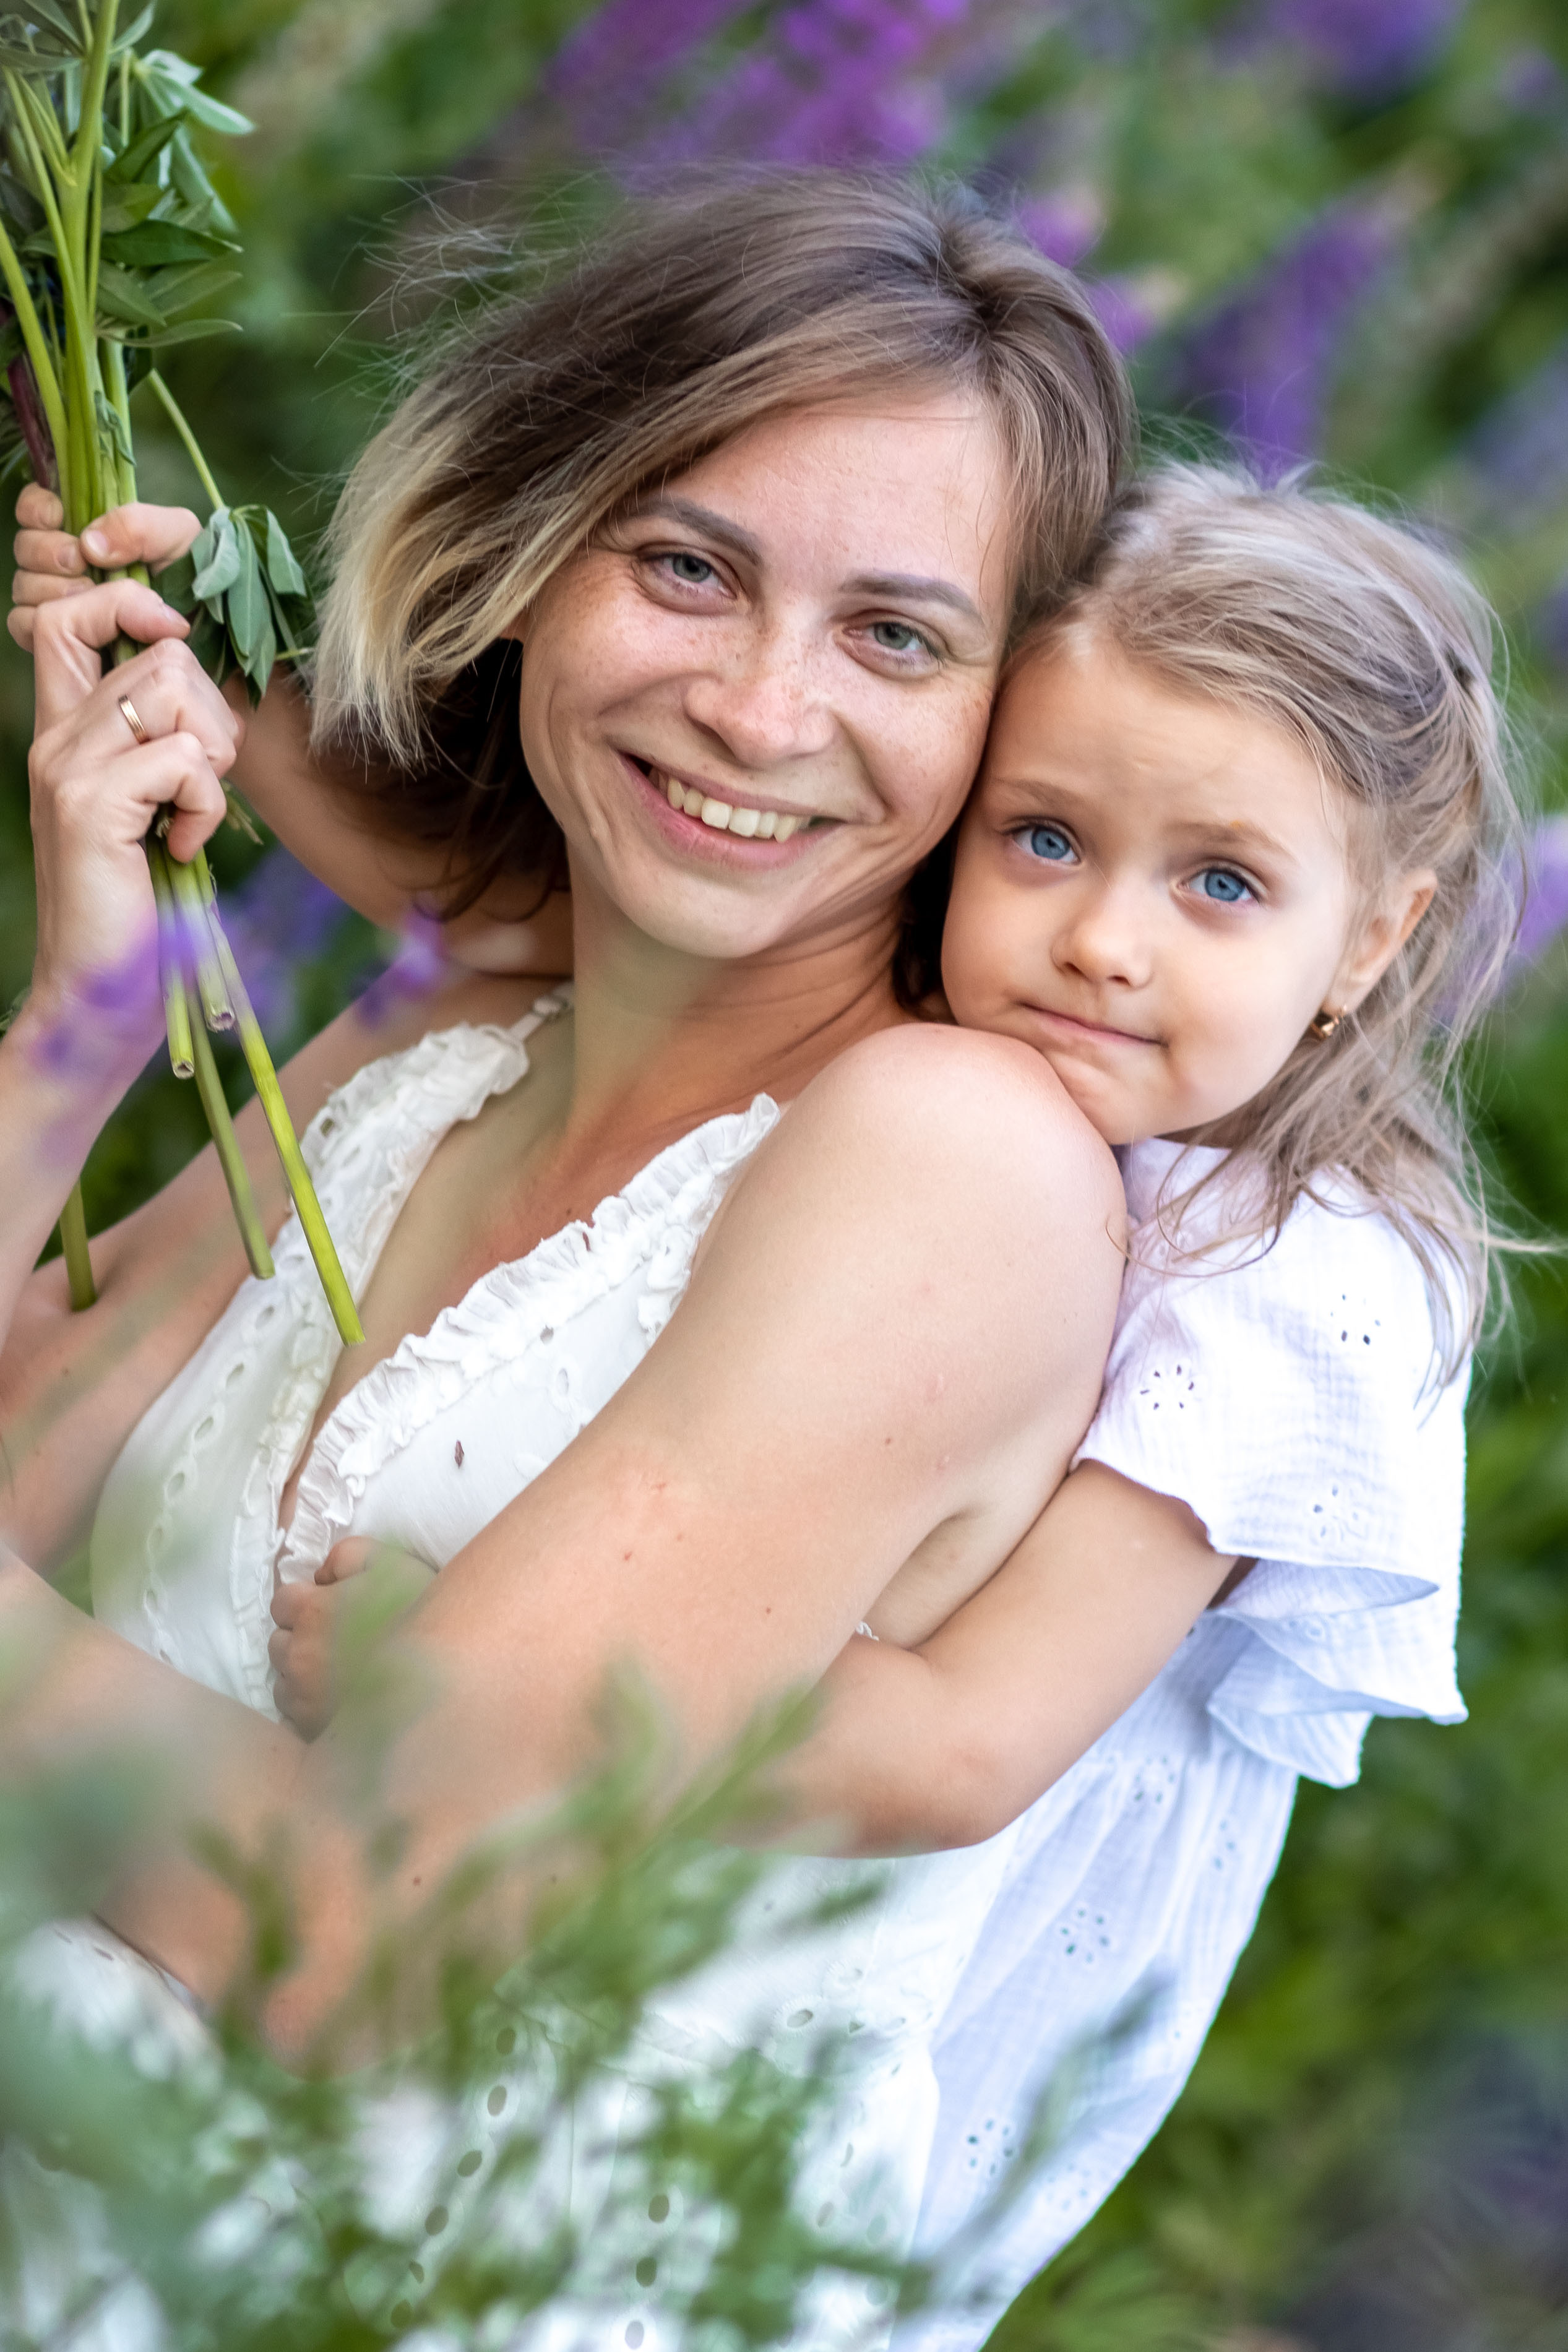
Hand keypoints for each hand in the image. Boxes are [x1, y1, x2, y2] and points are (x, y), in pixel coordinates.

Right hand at [10, 486, 200, 652]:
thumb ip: (137, 525)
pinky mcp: (63, 639)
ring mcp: (62, 602)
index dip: (37, 509)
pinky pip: (23, 625)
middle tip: (81, 564)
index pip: (38, 511)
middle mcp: (68, 565)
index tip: (57, 516)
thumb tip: (88, 545)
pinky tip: (77, 625)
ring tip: (89, 594)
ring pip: (24, 587)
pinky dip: (41, 621)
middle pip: (26, 550)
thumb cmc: (195, 577)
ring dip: (51, 587)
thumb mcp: (178, 535)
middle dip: (48, 552)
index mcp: (90, 532)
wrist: (209, 630)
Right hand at [26, 576, 241, 1054]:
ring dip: (212, 754)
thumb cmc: (142, 904)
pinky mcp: (92, 805)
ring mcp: (67, 768)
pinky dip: (205, 806)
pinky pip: (186, 758)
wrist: (100, 992)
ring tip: (190, 813)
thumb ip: (161, 743)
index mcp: (64, 733)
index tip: (173, 655)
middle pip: (159, 654)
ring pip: (174, 689)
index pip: (70, 617)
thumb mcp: (151, 807)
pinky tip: (182, 847)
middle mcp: (55, 739)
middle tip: (201, 786)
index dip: (131, 607)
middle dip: (212, 716)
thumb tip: (207, 690)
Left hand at [269, 1538, 435, 1739]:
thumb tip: (321, 1576)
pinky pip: (294, 1713)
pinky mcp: (312, 1729)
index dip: (306, 1602)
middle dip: (301, 1637)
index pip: (282, 1603)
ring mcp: (303, 1698)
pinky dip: (308, 1704)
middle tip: (337, 1640)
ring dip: (301, 1672)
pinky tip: (339, 1698)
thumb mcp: (391, 1563)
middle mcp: (299, 1656)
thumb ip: (347, 1555)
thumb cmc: (421, 1615)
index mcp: (313, 1614)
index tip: (330, 1608)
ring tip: (338, 1671)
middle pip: (278, 1642)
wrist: (447, 1677)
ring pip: (282, 1679)